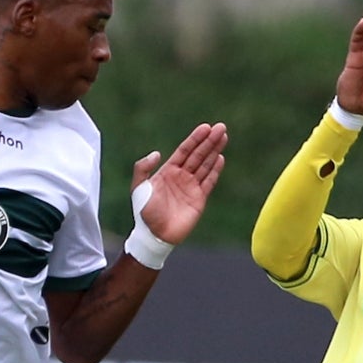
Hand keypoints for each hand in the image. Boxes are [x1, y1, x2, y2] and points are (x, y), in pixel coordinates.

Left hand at [132, 122, 228, 244]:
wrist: (155, 235)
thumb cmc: (145, 212)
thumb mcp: (138, 187)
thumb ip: (143, 168)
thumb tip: (157, 153)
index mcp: (168, 171)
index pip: (185, 150)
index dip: (195, 139)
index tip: (206, 127)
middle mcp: (182, 176)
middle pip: (198, 154)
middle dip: (209, 141)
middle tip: (221, 127)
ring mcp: (192, 187)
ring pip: (206, 165)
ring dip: (215, 151)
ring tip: (224, 137)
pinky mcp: (199, 199)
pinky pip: (209, 182)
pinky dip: (215, 170)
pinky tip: (220, 158)